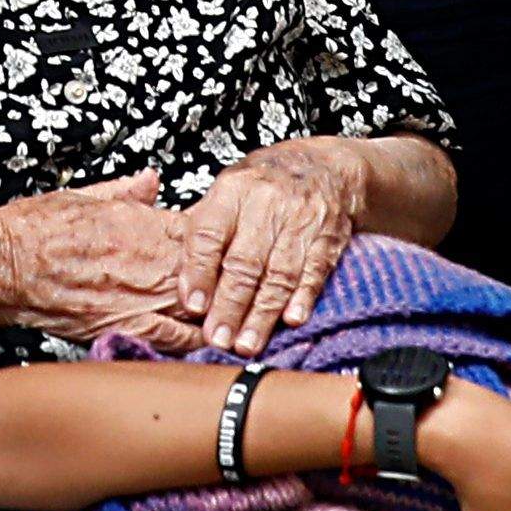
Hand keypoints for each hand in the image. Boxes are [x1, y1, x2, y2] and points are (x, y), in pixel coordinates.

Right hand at [0, 178, 213, 343]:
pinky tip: (203, 342)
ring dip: (218, 311)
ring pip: (203, 307)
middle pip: (214, 272)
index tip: (224, 245)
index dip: (221, 240)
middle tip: (237, 284)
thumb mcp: (85, 195)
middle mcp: (150, 262)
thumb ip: (126, 191)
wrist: (3, 265)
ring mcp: (140, 297)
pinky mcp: (123, 327)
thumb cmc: (35, 230)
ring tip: (229, 316)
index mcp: (146, 224)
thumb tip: (151, 179)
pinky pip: (174, 340)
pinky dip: (194, 341)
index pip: (207, 231)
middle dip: (228, 279)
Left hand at [169, 148, 360, 352]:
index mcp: (233, 190)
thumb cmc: (265, 186)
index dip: (199, 272)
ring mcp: (301, 219)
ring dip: (262, 314)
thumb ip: (204, 230)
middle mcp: (267, 202)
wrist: (326, 166)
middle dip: (230, 305)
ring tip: (247, 343)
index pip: (209, 233)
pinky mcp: (329, 237)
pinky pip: (314, 271)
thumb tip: (182, 283)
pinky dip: (303, 298)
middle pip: (245, 261)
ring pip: (279, 273)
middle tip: (218, 338)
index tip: (193, 306)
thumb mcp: (228, 192)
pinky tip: (291, 320)